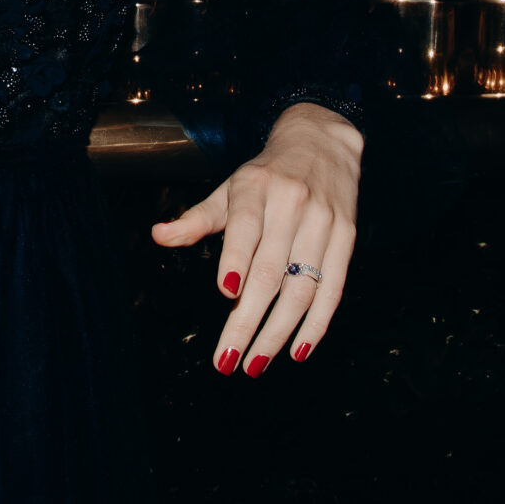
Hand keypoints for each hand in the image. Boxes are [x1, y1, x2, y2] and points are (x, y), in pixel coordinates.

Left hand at [150, 102, 360, 377]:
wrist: (324, 141)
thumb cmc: (266, 174)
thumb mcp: (229, 189)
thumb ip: (196, 219)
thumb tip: (158, 235)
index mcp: (255, 189)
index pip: (245, 228)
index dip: (237, 259)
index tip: (228, 292)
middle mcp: (291, 204)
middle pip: (270, 271)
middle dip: (248, 319)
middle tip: (228, 359)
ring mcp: (323, 222)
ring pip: (302, 287)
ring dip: (278, 332)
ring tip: (255, 363)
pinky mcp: (346, 237)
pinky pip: (334, 288)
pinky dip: (317, 324)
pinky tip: (298, 350)